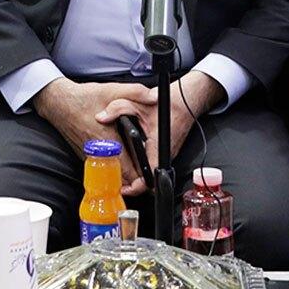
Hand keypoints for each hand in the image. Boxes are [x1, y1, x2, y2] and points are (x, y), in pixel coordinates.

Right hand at [31, 79, 153, 190]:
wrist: (58, 103)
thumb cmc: (83, 99)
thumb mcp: (113, 91)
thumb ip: (136, 93)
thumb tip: (154, 97)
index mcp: (109, 142)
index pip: (129, 172)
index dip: (142, 176)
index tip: (151, 172)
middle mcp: (99, 154)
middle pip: (122, 176)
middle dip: (136, 176)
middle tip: (147, 169)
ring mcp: (91, 156)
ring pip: (112, 173)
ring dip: (124, 172)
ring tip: (137, 164)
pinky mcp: (86, 155)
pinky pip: (103, 165)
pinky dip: (113, 164)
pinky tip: (120, 154)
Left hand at [97, 71, 223, 197]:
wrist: (187, 100)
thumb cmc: (169, 104)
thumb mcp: (138, 102)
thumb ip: (118, 108)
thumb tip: (101, 117)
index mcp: (158, 148)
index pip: (149, 179)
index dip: (136, 188)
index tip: (124, 188)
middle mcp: (164, 154)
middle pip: (148, 178)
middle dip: (132, 182)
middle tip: (118, 180)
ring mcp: (166, 152)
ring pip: (150, 170)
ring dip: (137, 173)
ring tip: (121, 170)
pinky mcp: (165, 148)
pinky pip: (153, 160)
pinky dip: (142, 162)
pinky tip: (131, 155)